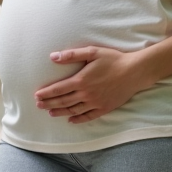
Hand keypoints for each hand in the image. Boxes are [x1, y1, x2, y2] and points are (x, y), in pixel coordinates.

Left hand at [33, 47, 149, 123]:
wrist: (134, 72)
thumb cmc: (113, 59)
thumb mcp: (92, 52)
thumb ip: (72, 55)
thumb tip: (53, 57)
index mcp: (81, 80)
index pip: (58, 89)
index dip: (46, 93)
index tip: (36, 96)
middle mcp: (86, 94)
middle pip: (63, 101)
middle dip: (49, 103)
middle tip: (38, 105)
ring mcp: (95, 103)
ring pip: (73, 110)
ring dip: (60, 112)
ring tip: (50, 112)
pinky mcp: (104, 108)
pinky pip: (88, 116)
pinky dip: (77, 119)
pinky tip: (71, 120)